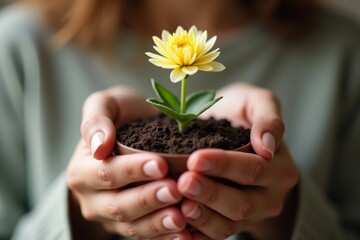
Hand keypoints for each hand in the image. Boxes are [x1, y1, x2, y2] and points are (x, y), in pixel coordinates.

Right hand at [67, 86, 190, 238]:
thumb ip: (96, 120)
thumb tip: (99, 145)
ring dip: (158, 223)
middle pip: (119, 206)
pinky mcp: (129, 226)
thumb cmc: (120, 117)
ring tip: (182, 217)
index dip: (133, 171)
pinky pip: (146, 236)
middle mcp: (93, 198)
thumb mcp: (105, 105)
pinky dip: (164, 236)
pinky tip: (185, 234)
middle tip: (176, 190)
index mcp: (83, 170)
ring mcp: (110, 216)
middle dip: (148, 199)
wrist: (128, 136)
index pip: (106, 174)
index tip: (161, 164)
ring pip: (132, 227)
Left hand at [178, 84, 298, 238]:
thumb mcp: (257, 102)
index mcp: (280, 167)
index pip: (254, 170)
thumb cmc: (241, 114)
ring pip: (229, 224)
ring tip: (180, 206)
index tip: (195, 159)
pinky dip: (198, 233)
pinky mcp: (232, 223)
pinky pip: (217, 234)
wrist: (232, 132)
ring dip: (203, 217)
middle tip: (184, 182)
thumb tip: (266, 145)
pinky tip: (179, 225)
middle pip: (243, 203)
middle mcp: (270, 196)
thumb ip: (268, 117)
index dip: (225, 166)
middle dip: (211, 194)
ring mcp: (251, 214)